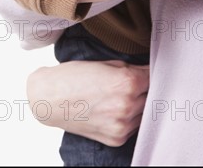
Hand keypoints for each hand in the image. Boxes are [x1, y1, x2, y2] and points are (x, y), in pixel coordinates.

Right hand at [26, 60, 149, 146]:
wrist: (49, 99)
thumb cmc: (72, 76)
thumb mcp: (103, 63)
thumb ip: (129, 68)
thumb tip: (147, 71)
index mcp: (126, 82)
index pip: (154, 77)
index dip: (151, 72)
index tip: (148, 71)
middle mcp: (127, 106)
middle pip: (152, 96)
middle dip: (145, 89)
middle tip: (134, 82)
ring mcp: (122, 125)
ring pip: (144, 113)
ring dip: (139, 105)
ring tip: (121, 96)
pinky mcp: (116, 139)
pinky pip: (133, 127)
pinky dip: (129, 118)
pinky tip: (114, 108)